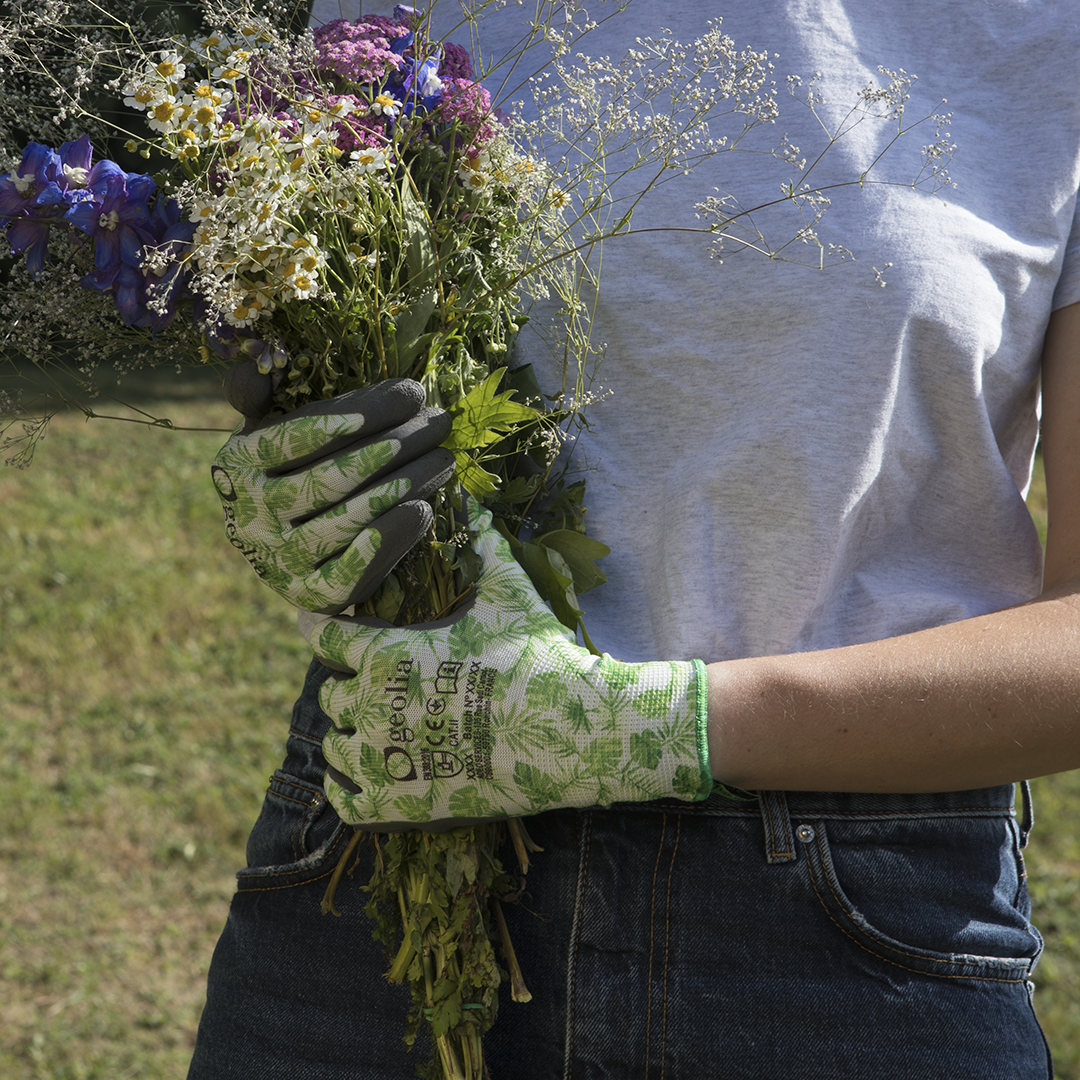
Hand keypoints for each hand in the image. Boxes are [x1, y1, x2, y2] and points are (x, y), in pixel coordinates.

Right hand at [211, 379, 454, 613]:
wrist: (283, 547)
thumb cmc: (286, 472)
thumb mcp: (265, 430)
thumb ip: (256, 395)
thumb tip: (258, 370)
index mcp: (236, 466)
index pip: (294, 437)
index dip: (347, 416)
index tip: (403, 395)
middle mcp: (250, 516)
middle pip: (329, 478)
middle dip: (394, 444)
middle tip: (438, 421)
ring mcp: (280, 560)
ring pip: (347, 519)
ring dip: (403, 485)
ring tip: (443, 458)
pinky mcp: (312, 595)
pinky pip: (352, 571)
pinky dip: (388, 540)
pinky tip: (423, 509)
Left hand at [300, 505, 712, 827]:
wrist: (571, 733)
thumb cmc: (538, 656)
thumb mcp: (510, 593)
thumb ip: (485, 547)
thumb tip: (477, 502)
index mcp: (387, 653)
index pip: (323, 636)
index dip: (320, 626)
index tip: (319, 625)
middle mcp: (373, 706)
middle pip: (328, 694)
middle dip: (348, 684)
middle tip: (373, 682)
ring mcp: (384, 760)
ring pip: (334, 746)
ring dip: (347, 734)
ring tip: (371, 727)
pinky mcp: (398, 806)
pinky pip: (345, 801)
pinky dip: (348, 786)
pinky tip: (366, 775)